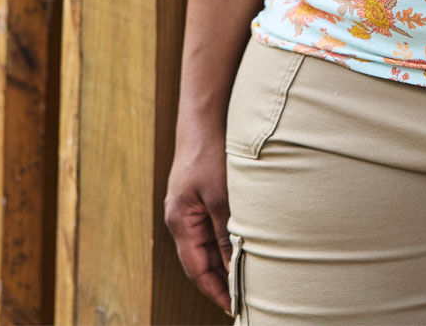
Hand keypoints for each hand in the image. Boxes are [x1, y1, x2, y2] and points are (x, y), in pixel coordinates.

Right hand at [164, 127, 233, 312]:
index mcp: (180, 222)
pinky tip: (240, 246)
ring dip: (223, 262)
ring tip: (245, 279)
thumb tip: (233, 267)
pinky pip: (209, 229)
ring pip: (206, 246)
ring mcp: (187, 209)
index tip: (234, 307)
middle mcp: (180, 219)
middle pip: (199, 261)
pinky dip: (223, 242)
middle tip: (244, 298)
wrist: (203, 118)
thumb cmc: (209, 153)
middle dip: (219, 281)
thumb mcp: (220, 196)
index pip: (196, 270)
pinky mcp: (197, 198)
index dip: (215, 290)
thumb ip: (225, 232)